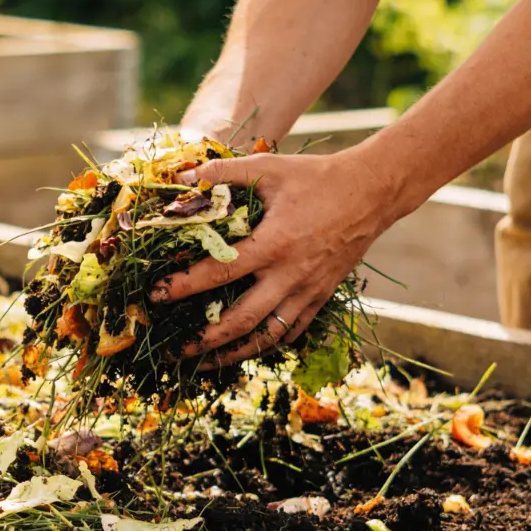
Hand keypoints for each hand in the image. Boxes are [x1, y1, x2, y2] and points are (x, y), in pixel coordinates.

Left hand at [151, 149, 398, 367]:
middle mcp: (290, 274)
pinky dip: (268, 343)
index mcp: (274, 243)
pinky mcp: (321, 296)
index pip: (219, 273)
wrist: (373, 191)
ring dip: (235, 353)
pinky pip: (292, 330)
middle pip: (242, 320)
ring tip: (206, 362)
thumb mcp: (271, 167)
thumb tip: (182, 179)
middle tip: (176, 348)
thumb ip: (224, 174)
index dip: (184, 286)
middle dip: (206, 339)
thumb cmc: (318, 177)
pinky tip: (247, 348)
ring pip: (268, 335)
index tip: (156, 295)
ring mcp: (308, 290)